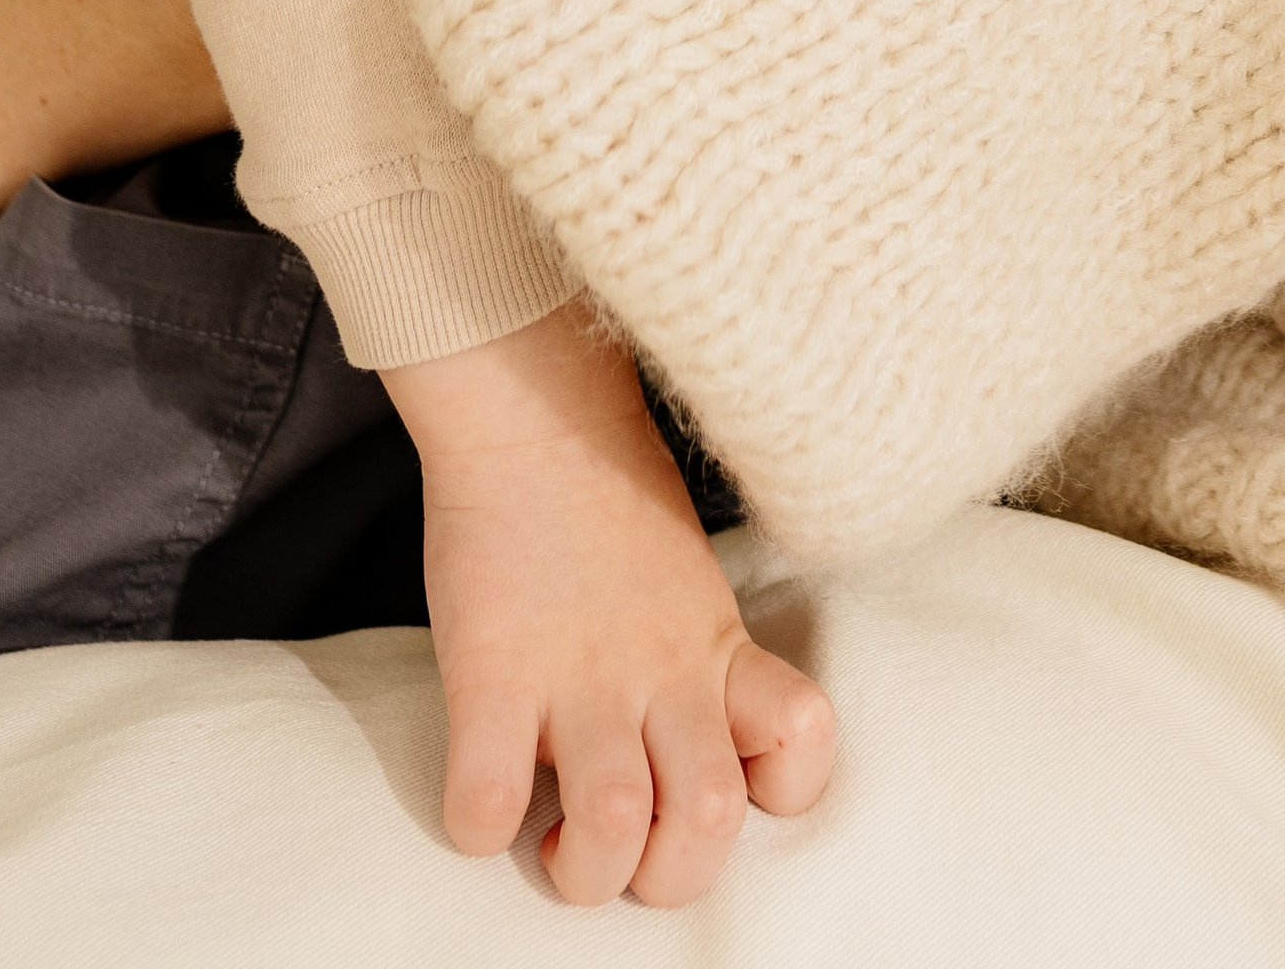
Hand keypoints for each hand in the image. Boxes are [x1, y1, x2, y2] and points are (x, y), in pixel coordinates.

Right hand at [383, 302, 834, 904]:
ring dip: (584, 868)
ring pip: (614, 826)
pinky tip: (483, 796)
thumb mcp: (691, 579)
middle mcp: (662, 670)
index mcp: (718, 647)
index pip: (805, 742)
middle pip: (706, 822)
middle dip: (666, 874)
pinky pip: (486, 799)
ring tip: (558, 838)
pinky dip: (479, 828)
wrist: (534, 410)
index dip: (781, 791)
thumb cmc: (607, 498)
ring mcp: (578, 675)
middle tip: (626, 846)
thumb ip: (701, 658)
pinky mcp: (492, 671)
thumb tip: (689, 744)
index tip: (730, 783)